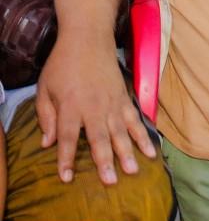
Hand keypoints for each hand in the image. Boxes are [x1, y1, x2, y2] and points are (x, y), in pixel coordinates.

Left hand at [36, 31, 156, 185]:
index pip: (66, 137)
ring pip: (121, 132)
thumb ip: (46, 116)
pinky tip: (151, 150)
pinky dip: (143, 136)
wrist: (88, 39)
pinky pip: (135, 120)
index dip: (66, 158)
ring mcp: (113, 103)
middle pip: (99, 138)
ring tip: (134, 170)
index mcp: (70, 106)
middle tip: (111, 181)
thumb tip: (47, 143)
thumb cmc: (62, 64)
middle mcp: (93, 107)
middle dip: (105, 161)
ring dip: (128, 152)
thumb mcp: (44, 88)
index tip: (67, 178)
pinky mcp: (125, 99)